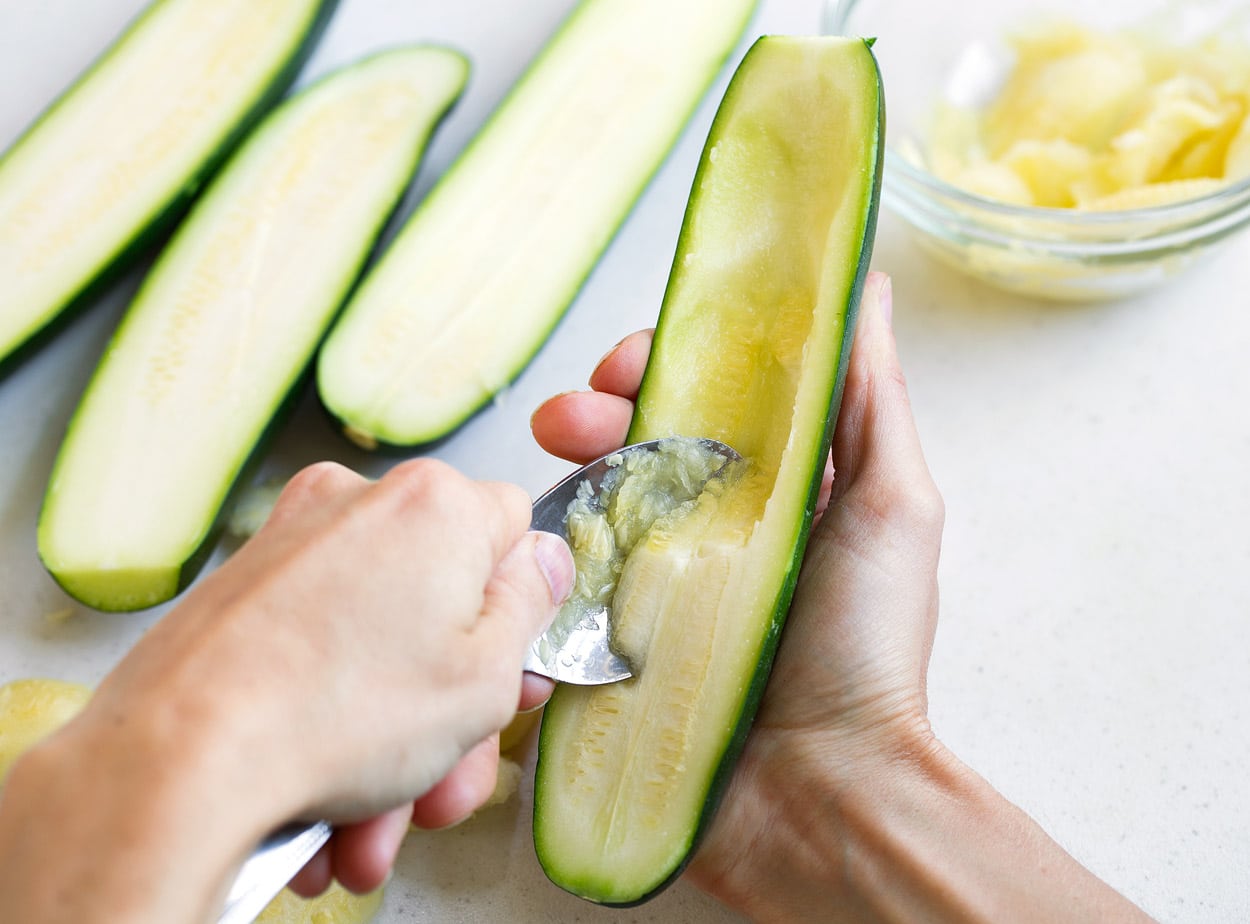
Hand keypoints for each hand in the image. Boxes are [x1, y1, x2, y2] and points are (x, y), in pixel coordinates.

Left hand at [0, 459, 571, 920]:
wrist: (176, 759)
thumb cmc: (337, 716)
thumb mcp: (485, 677)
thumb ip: (530, 607)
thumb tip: (541, 565)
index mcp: (435, 505)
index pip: (515, 532)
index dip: (522, 609)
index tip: (511, 669)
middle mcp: (360, 504)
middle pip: (441, 604)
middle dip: (450, 706)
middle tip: (447, 776)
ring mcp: (293, 544)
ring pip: (377, 642)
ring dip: (389, 740)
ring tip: (372, 824)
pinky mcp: (241, 589)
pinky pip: (317, 652)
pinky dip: (330, 719)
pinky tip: (327, 799)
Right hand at [532, 269, 938, 903]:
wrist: (821, 797)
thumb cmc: (867, 650)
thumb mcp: (894, 506)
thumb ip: (871, 397)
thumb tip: (870, 284)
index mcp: (776, 487)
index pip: (708, 395)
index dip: (663, 363)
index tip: (630, 360)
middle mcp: (713, 529)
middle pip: (635, 444)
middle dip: (596, 413)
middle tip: (568, 417)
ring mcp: (657, 588)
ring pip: (590, 507)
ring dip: (559, 475)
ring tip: (545, 468)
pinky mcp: (613, 646)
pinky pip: (562, 586)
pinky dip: (541, 559)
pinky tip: (530, 548)